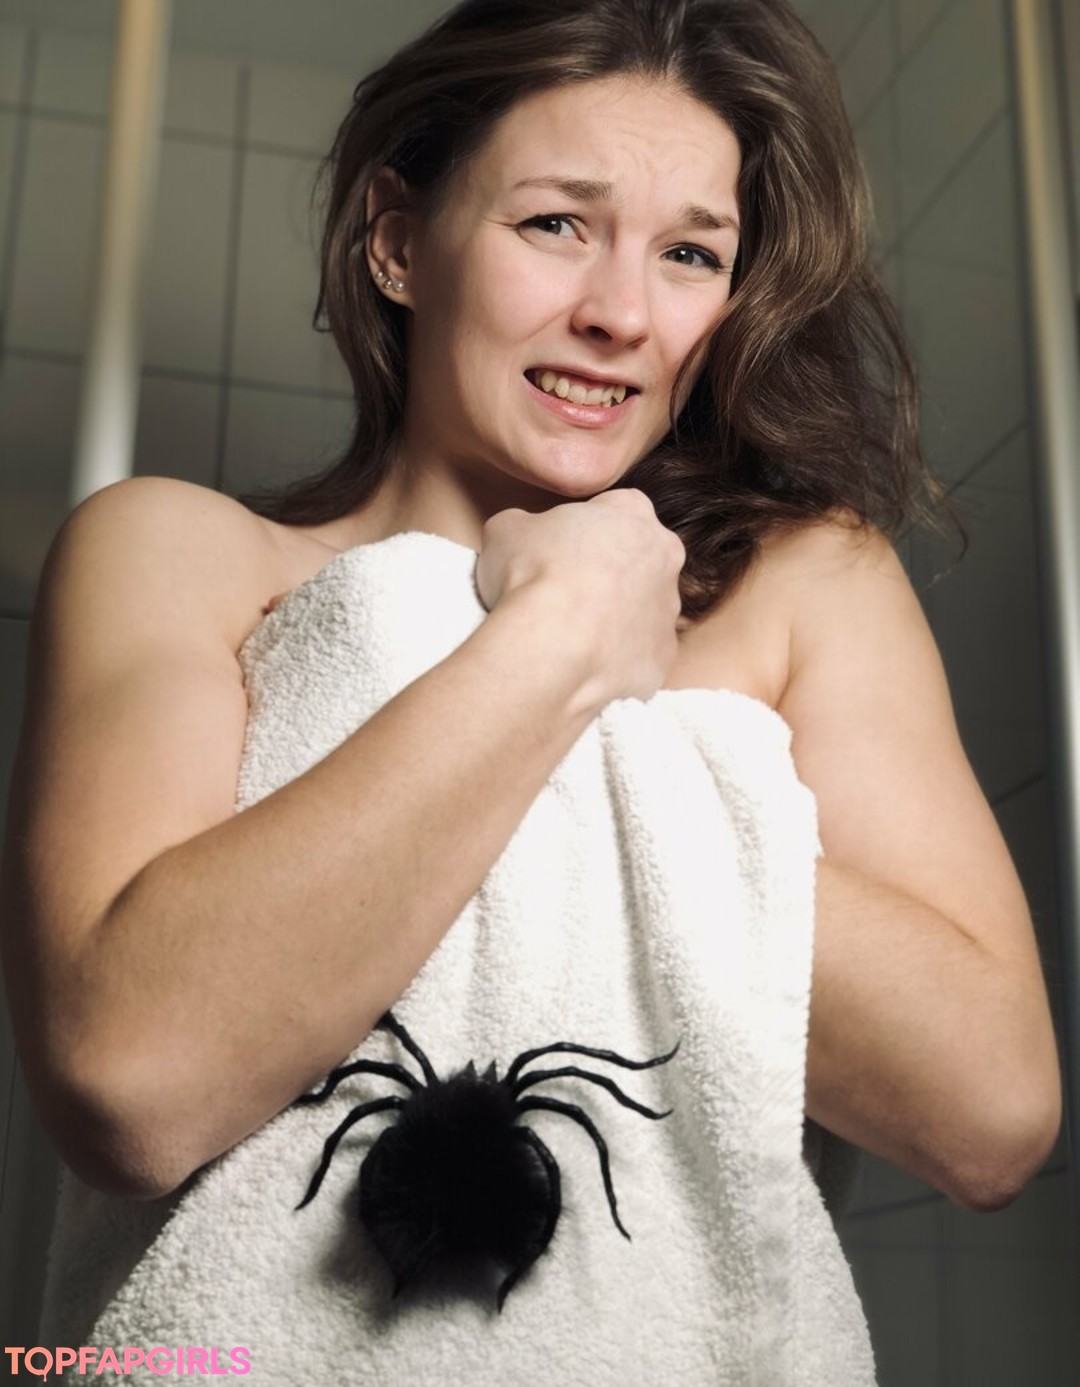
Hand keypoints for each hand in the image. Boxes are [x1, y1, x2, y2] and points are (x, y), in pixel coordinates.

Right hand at [475, 490, 685, 702]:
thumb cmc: (532, 574)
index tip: (560, 548)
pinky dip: (616, 657)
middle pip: (638, 559)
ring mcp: (668, 611)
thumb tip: (523, 536)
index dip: (585, 528)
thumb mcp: (506, 528)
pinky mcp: (662, 658)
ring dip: (615, 616)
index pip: (617, 508)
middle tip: (567, 590)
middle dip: (609, 571)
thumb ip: (526, 525)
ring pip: (642, 610)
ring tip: (570, 631)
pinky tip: (582, 660)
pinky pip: (639, 654)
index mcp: (633, 513)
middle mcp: (664, 558)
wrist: (550, 644)